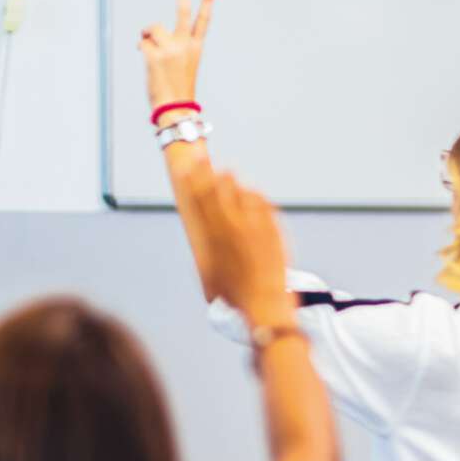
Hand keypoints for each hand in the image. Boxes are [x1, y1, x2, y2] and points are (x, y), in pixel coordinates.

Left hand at [138, 0, 214, 118]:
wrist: (175, 108)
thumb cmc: (176, 90)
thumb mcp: (180, 66)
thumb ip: (170, 48)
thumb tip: (145, 37)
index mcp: (195, 48)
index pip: (203, 21)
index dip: (207, 3)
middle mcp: (185, 45)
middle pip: (183, 12)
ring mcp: (171, 49)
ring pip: (153, 28)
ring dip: (146, 36)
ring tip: (148, 48)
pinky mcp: (156, 56)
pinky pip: (142, 43)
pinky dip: (140, 48)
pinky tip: (146, 61)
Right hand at [182, 168, 292, 323]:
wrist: (264, 303)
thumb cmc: (236, 295)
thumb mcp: (212, 274)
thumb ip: (208, 251)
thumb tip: (205, 239)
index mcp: (213, 237)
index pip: (199, 201)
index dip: (193, 182)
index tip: (187, 167)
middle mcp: (231, 228)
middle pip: (217, 191)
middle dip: (208, 172)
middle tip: (203, 157)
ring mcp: (253, 226)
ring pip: (241, 193)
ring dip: (232, 181)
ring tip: (228, 170)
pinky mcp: (272, 229)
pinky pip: (263, 204)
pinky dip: (256, 195)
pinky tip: (253, 190)